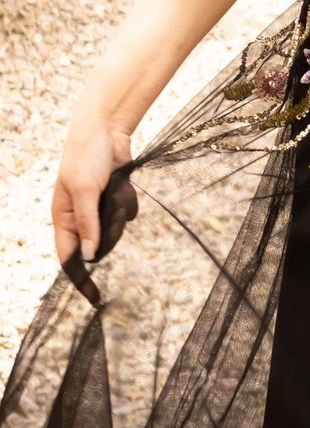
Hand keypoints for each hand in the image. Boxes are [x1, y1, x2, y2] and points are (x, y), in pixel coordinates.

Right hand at [52, 108, 133, 269]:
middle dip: (109, 227)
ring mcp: (98, 210)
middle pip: (99, 244)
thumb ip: (88, 223)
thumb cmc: (86, 157)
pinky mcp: (114, 201)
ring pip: (115, 229)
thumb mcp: (85, 190)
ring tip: (115, 186)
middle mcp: (80, 217)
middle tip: (109, 200)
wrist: (106, 130)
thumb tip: (89, 257)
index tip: (94, 298)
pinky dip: (127, 199)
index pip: (69, 257)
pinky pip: (126, 212)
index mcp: (63, 217)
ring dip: (119, 209)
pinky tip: (122, 183)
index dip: (79, 278)